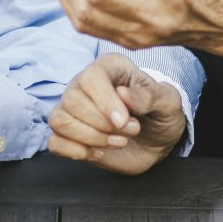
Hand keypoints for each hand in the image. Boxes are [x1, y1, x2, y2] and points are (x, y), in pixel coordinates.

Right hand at [47, 53, 185, 173]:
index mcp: (110, 68)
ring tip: (118, 142)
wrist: (158, 138)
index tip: (124, 121)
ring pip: (59, 120)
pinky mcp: (71, 135)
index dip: (104, 100)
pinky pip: (54, 141)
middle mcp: (85, 85)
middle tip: (131, 130)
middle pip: (71, 99)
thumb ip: (150, 97)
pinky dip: (74, 151)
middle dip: (102, 123)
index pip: (91, 76)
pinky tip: (98, 153)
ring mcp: (75, 110)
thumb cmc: (161, 113)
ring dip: (89, 138)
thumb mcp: (168, 102)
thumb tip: (124, 95)